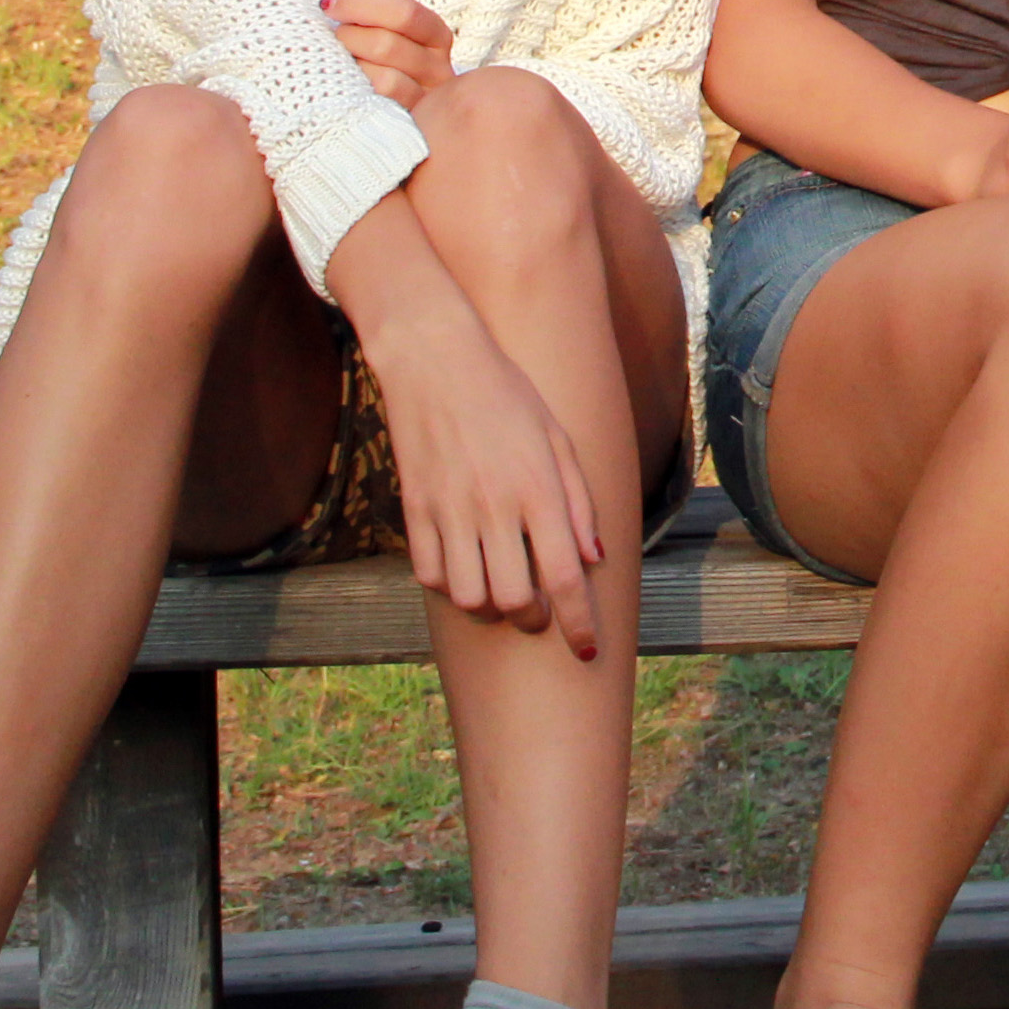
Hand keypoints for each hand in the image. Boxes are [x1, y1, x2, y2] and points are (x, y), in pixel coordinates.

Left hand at [325, 0, 454, 105]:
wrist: (391, 110)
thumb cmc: (377, 53)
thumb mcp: (382, 20)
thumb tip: (342, 0)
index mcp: (435, 34)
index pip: (404, 12)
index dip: (360, 5)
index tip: (328, 5)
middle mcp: (438, 67)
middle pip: (388, 45)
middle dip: (350, 37)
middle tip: (335, 38)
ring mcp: (426, 100)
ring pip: (384, 78)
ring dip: (352, 65)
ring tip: (341, 61)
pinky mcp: (410, 124)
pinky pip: (382, 107)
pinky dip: (360, 89)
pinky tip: (348, 83)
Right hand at [359, 297, 604, 655]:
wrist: (435, 359)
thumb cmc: (508, 394)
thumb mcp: (558, 439)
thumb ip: (579, 502)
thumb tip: (593, 559)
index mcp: (539, 490)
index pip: (564, 577)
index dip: (579, 623)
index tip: (586, 649)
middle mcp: (495, 507)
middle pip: (515, 601)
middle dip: (533, 620)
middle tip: (538, 611)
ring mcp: (451, 509)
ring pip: (469, 597)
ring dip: (489, 607)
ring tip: (499, 590)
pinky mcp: (416, 507)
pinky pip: (429, 574)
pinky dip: (448, 585)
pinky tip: (463, 567)